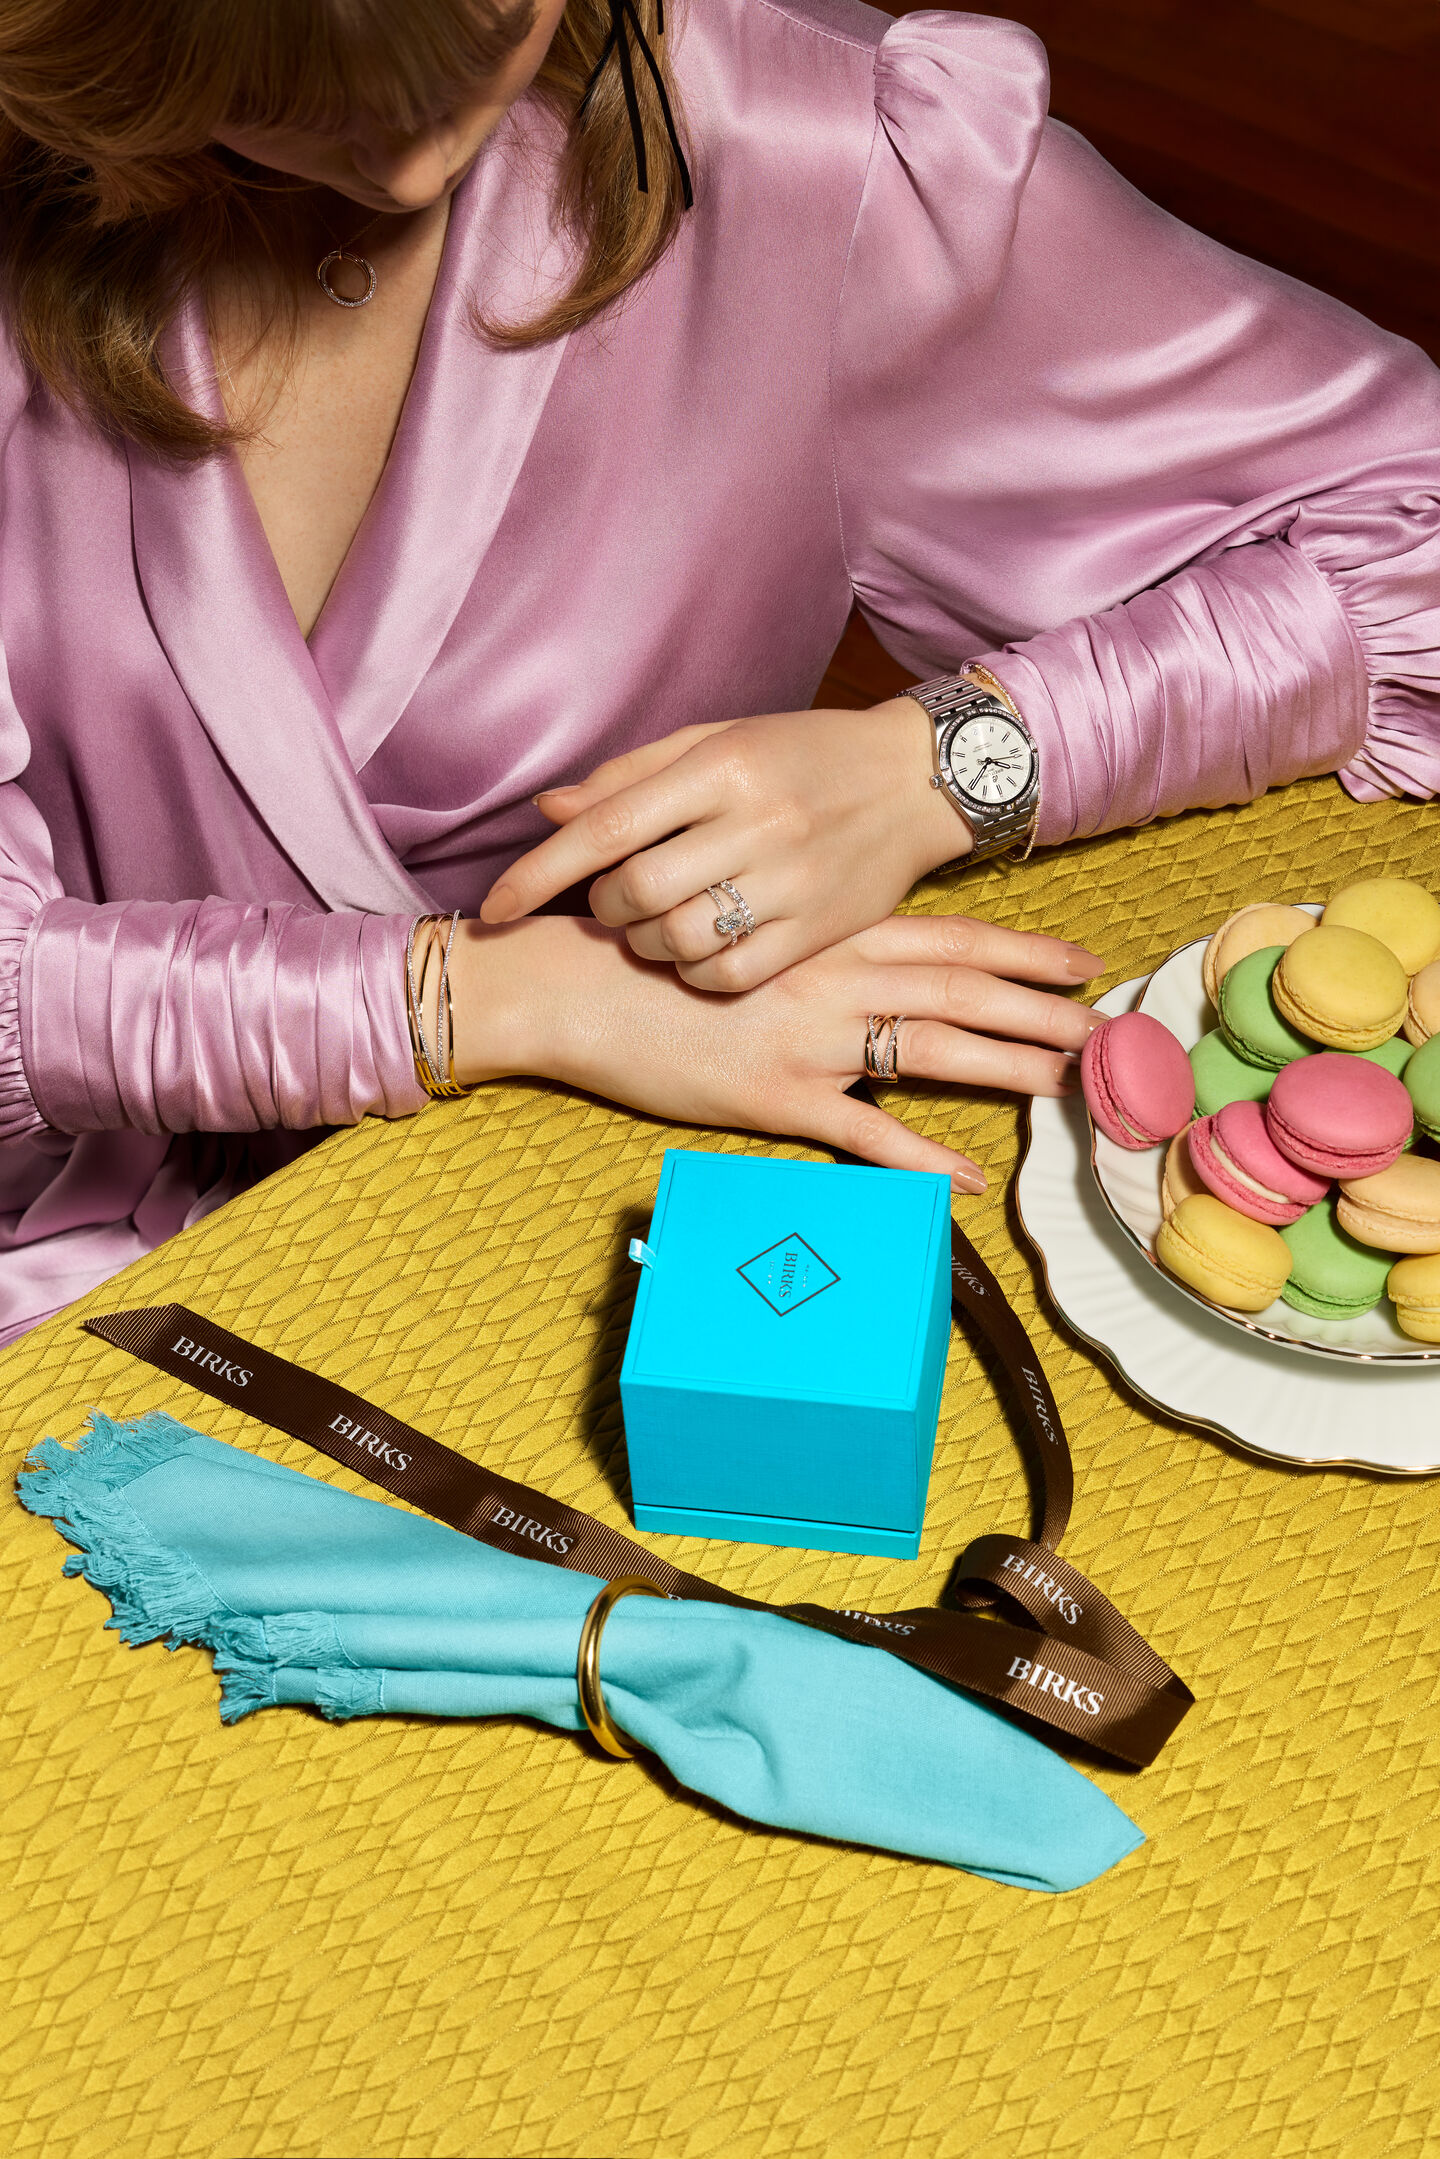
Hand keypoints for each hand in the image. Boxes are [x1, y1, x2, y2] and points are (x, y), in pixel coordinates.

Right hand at [451, 911, 1101, 1188]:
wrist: (574, 981)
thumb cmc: (649, 943)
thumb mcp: (742, 920)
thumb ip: (807, 931)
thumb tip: (862, 948)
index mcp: (831, 932)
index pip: (952, 936)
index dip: (1025, 950)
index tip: (1084, 963)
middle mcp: (836, 976)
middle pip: (966, 990)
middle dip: (1046, 1012)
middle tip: (1112, 1036)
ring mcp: (811, 1038)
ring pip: (936, 1050)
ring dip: (1012, 1068)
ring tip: (1072, 1090)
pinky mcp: (776, 1098)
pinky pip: (864, 1134)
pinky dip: (919, 1159)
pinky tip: (966, 1183)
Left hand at [479, 700, 1011, 990]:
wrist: (916, 783)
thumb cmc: (803, 756)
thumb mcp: (718, 743)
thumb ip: (630, 779)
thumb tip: (549, 811)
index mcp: (720, 767)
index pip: (605, 827)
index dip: (537, 873)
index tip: (495, 908)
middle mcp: (755, 822)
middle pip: (634, 891)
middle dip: (604, 905)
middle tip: (614, 899)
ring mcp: (791, 881)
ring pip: (675, 940)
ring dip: (644, 942)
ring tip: (654, 925)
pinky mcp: (818, 930)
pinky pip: (727, 975)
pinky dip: (693, 974)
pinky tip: (695, 953)